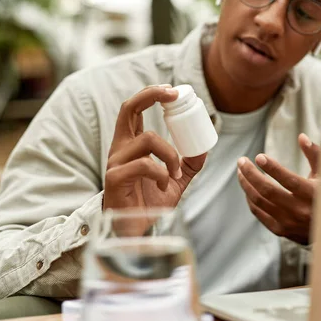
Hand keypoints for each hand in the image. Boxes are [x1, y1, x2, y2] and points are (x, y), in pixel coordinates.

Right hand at [103, 85, 206, 210]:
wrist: (133, 229)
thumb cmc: (148, 202)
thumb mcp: (174, 180)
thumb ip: (188, 163)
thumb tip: (206, 147)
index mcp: (131, 144)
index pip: (134, 109)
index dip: (151, 94)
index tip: (173, 91)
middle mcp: (120, 147)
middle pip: (128, 108)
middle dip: (151, 95)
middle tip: (174, 96)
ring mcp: (115, 161)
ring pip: (148, 139)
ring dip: (170, 155)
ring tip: (175, 174)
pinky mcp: (115, 177)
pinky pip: (145, 164)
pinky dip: (162, 173)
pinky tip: (163, 185)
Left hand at [237, 133, 319, 244]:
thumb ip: (314, 155)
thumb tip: (301, 137)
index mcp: (312, 195)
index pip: (288, 180)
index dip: (272, 168)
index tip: (259, 157)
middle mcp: (299, 210)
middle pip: (267, 190)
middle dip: (250, 173)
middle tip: (241, 161)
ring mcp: (288, 222)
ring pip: (259, 201)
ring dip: (246, 184)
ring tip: (241, 171)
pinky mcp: (280, 230)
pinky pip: (258, 213)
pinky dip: (250, 199)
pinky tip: (247, 188)